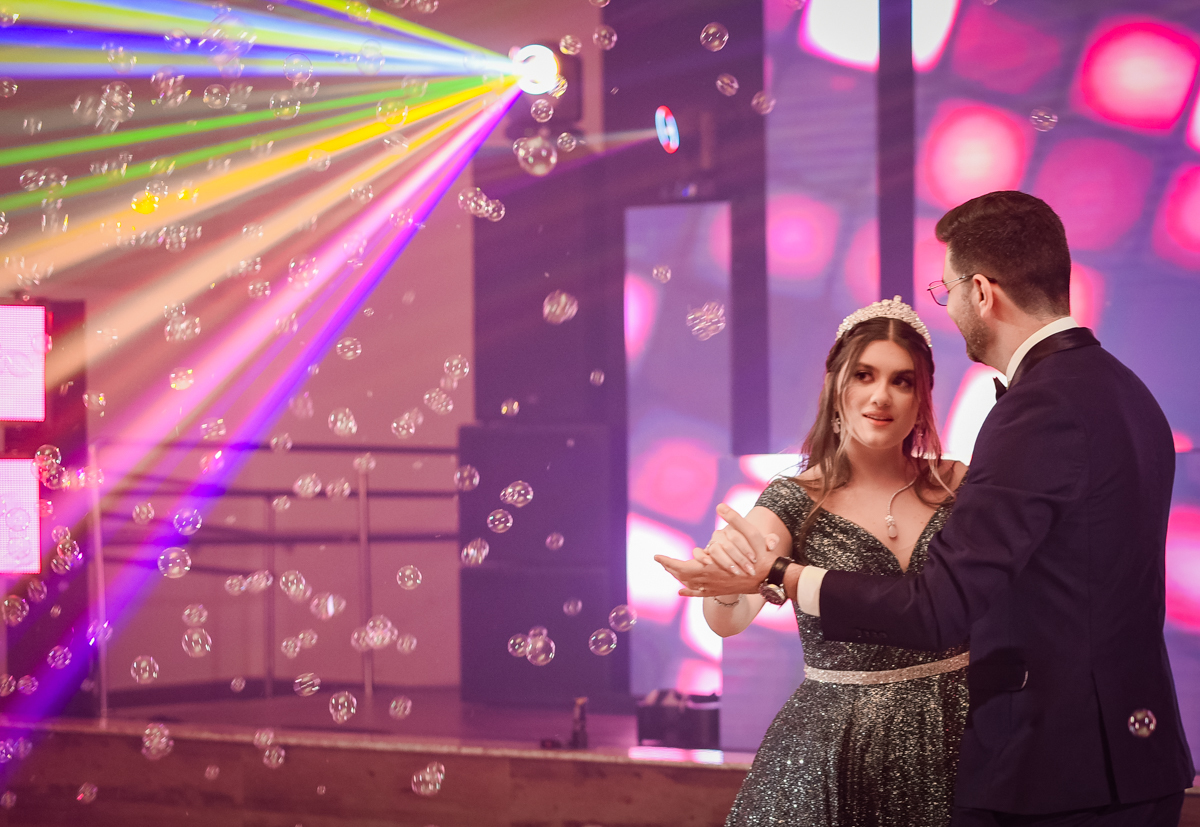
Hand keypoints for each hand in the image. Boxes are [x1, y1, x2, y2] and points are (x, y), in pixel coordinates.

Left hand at [654, 503, 781, 596]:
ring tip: (669, 569)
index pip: (682, 567)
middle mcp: (710, 579)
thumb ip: (734, 519)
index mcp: (711, 567)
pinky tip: (681, 591)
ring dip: (678, 576)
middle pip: (683, 576)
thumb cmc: (760, 555)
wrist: (771, 578)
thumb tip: (720, 505)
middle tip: (660, 560)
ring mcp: (715, 587)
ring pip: (690, 584)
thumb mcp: (750, 533)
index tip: (656, 556)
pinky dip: (689, 592)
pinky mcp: (721, 591)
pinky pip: (700, 593)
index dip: (668, 562)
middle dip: (670, 567)